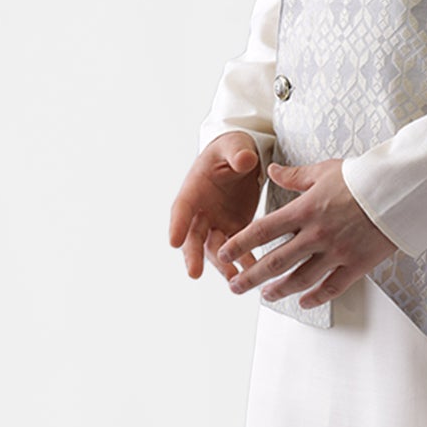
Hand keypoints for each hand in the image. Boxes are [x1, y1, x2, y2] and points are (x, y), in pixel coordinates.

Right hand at [168, 133, 264, 280]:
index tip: (173, 241)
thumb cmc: (231, 149)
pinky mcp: (234, 230)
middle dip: (193, 255)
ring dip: (222, 265)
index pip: (182, 208)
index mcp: (194, 189)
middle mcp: (201, 211)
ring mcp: (216, 223)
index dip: (178, 225)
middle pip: (193, 236)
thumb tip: (244, 160)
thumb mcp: (233, 145)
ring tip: (233, 280)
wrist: (241, 158)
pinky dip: (243, 262)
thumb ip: (237, 153)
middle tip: (194, 273)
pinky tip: (253, 275)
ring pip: (215, 249)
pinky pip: (237, 249)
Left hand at [218, 158, 395, 308]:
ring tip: (266, 295)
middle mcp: (316, 234)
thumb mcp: (324, 170)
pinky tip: (303, 302)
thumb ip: (294, 175)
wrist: (399, 191)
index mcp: (304, 210)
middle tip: (235, 287)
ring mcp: (336, 252)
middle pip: (275, 261)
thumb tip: (271, 170)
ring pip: (300, 279)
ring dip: (279, 290)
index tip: (224, 254)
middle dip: (251, 277)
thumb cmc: (363, 178)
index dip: (240, 245)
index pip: (262, 231)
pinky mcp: (357, 264)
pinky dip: (315, 297)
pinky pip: (332, 287)